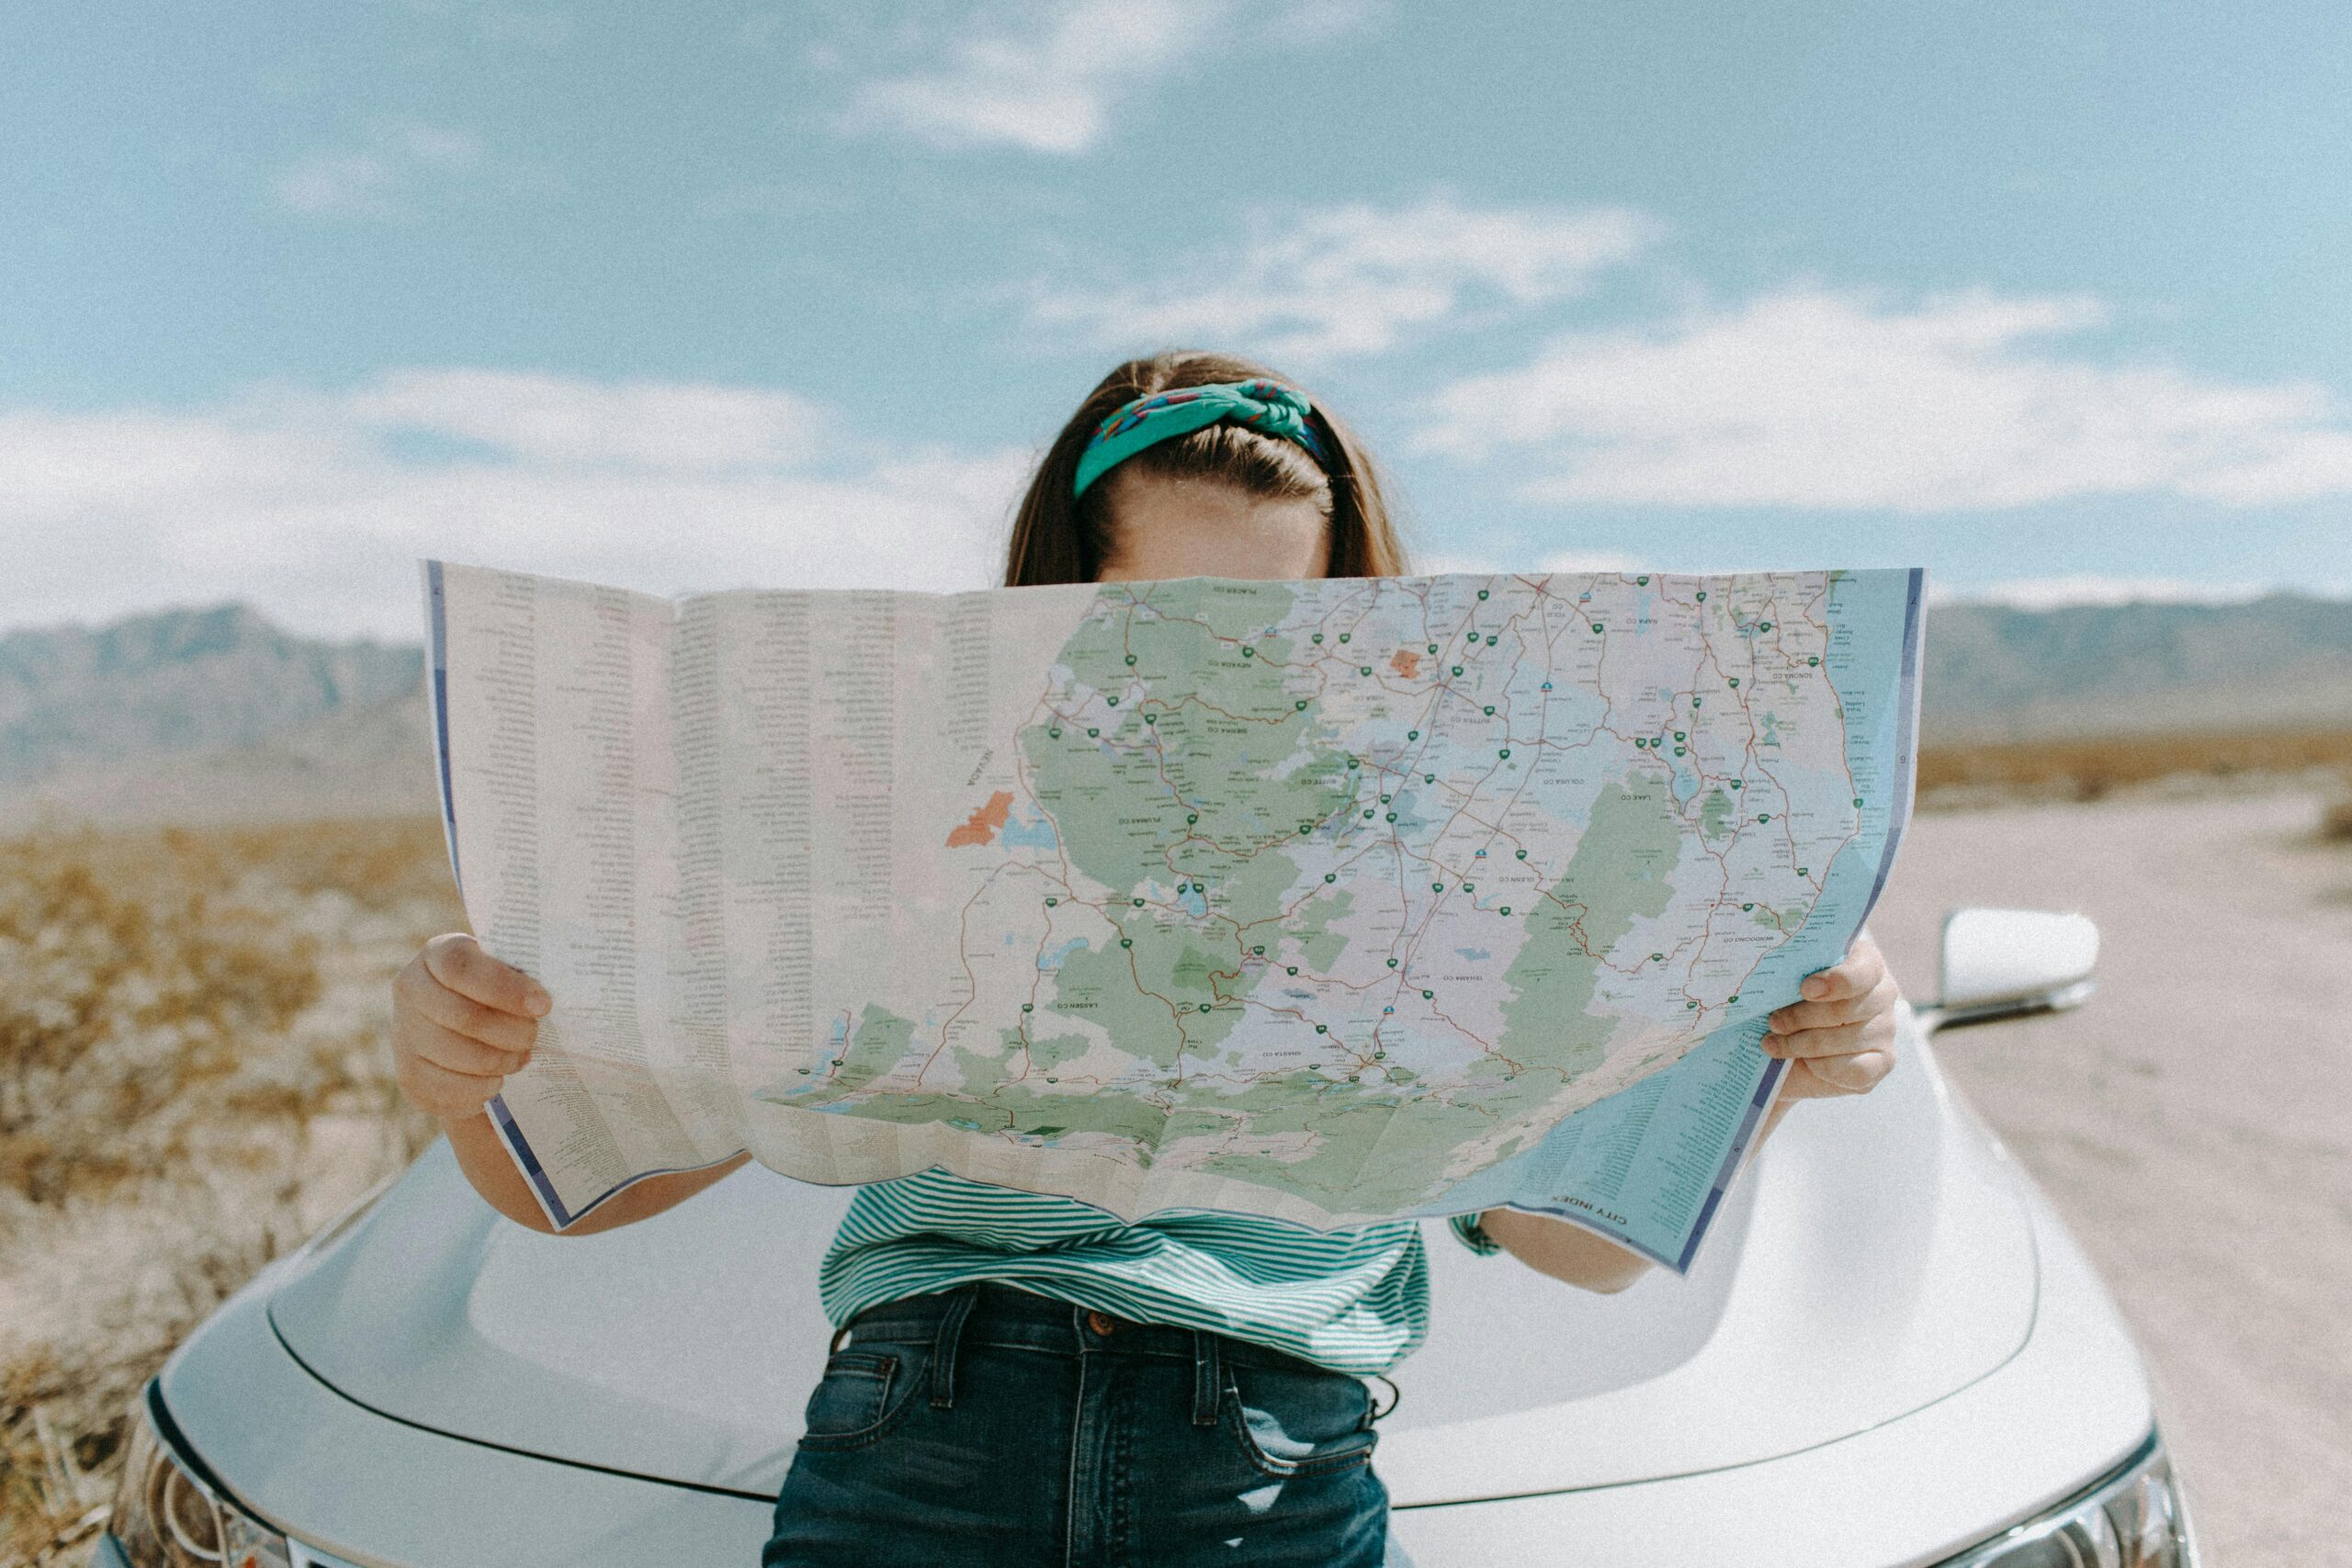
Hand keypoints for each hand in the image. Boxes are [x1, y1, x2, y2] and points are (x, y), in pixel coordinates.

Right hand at [391, 933, 550, 1124]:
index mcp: (437, 954)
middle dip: (511, 1031)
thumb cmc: (497, 991)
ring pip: (460, 1056)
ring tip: (521, 1057)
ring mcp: (404, 1034)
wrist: (461, 1027)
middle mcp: (411, 990)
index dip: (504, 988)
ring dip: (501, 1061)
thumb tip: (545, 1000)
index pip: (462, 968)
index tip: (543, 1005)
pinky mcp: (409, 1076)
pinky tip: (497, 1079)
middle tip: (533, 1036)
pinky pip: (450, 1089)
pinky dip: (482, 1089)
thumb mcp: (506, 969)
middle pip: (465, 1017)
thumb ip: (522, 973)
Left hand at [1762, 931, 1899, 1098]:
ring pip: (1845, 1040)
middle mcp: (1883, 992)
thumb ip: (1791, 970)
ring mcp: (1886, 1028)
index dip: (1835, 982)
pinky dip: (1823, 1067)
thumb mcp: (1787, 978)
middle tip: (1773, 1022)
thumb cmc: (1787, 999)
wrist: (1789, 1041)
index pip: (1862, 970)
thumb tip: (1778, 974)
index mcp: (1864, 960)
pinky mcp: (1883, 1061)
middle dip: (1801, 1018)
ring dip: (1802, 1044)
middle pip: (1845, 1009)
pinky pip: (1857, 1070)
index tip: (1805, 989)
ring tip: (1774, 1043)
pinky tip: (1804, 1062)